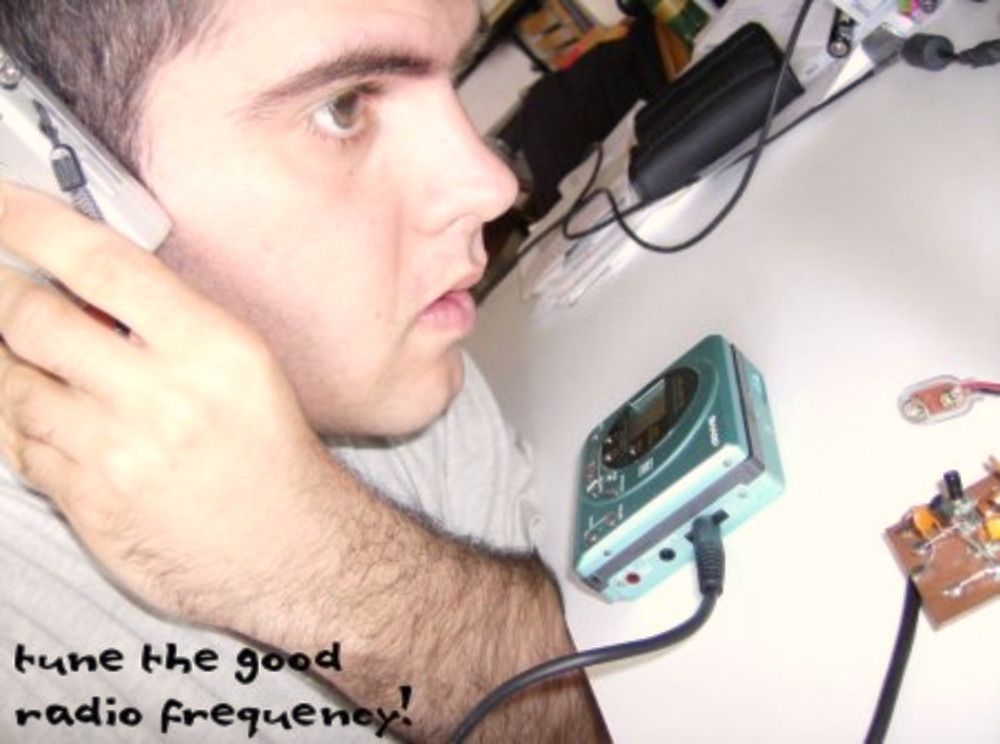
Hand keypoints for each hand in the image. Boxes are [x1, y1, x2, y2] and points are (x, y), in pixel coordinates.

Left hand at [0, 183, 335, 624]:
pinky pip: (18, 447)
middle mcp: (163, 396)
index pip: (102, 264)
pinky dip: (17, 425)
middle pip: (33, 319)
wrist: (287, 548)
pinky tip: (45, 419)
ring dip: (7, 366)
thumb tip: (78, 284)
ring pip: (11, 386)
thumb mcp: (244, 366)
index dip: (31, 224)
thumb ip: (168, 322)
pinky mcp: (89, 503)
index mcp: (212, 348)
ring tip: (32, 362)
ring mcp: (118, 453)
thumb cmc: (270, 455)